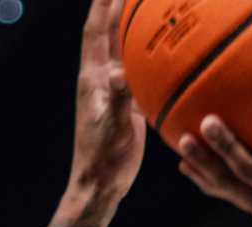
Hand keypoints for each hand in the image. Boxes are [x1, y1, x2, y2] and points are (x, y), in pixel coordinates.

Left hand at [66, 0, 145, 206]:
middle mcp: (100, 78)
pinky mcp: (124, 104)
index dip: (103, 7)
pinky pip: (134, 71)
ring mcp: (112, 91)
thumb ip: (116, 98)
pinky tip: (158, 52)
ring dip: (127, 28)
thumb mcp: (113, 127)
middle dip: (112, 8)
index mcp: (93, 78)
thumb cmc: (104, 157)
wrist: (100, 183)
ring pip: (118, 50)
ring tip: (141, 9)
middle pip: (104, 33)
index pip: (95, 32)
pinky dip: (143, 56)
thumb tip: (118, 71)